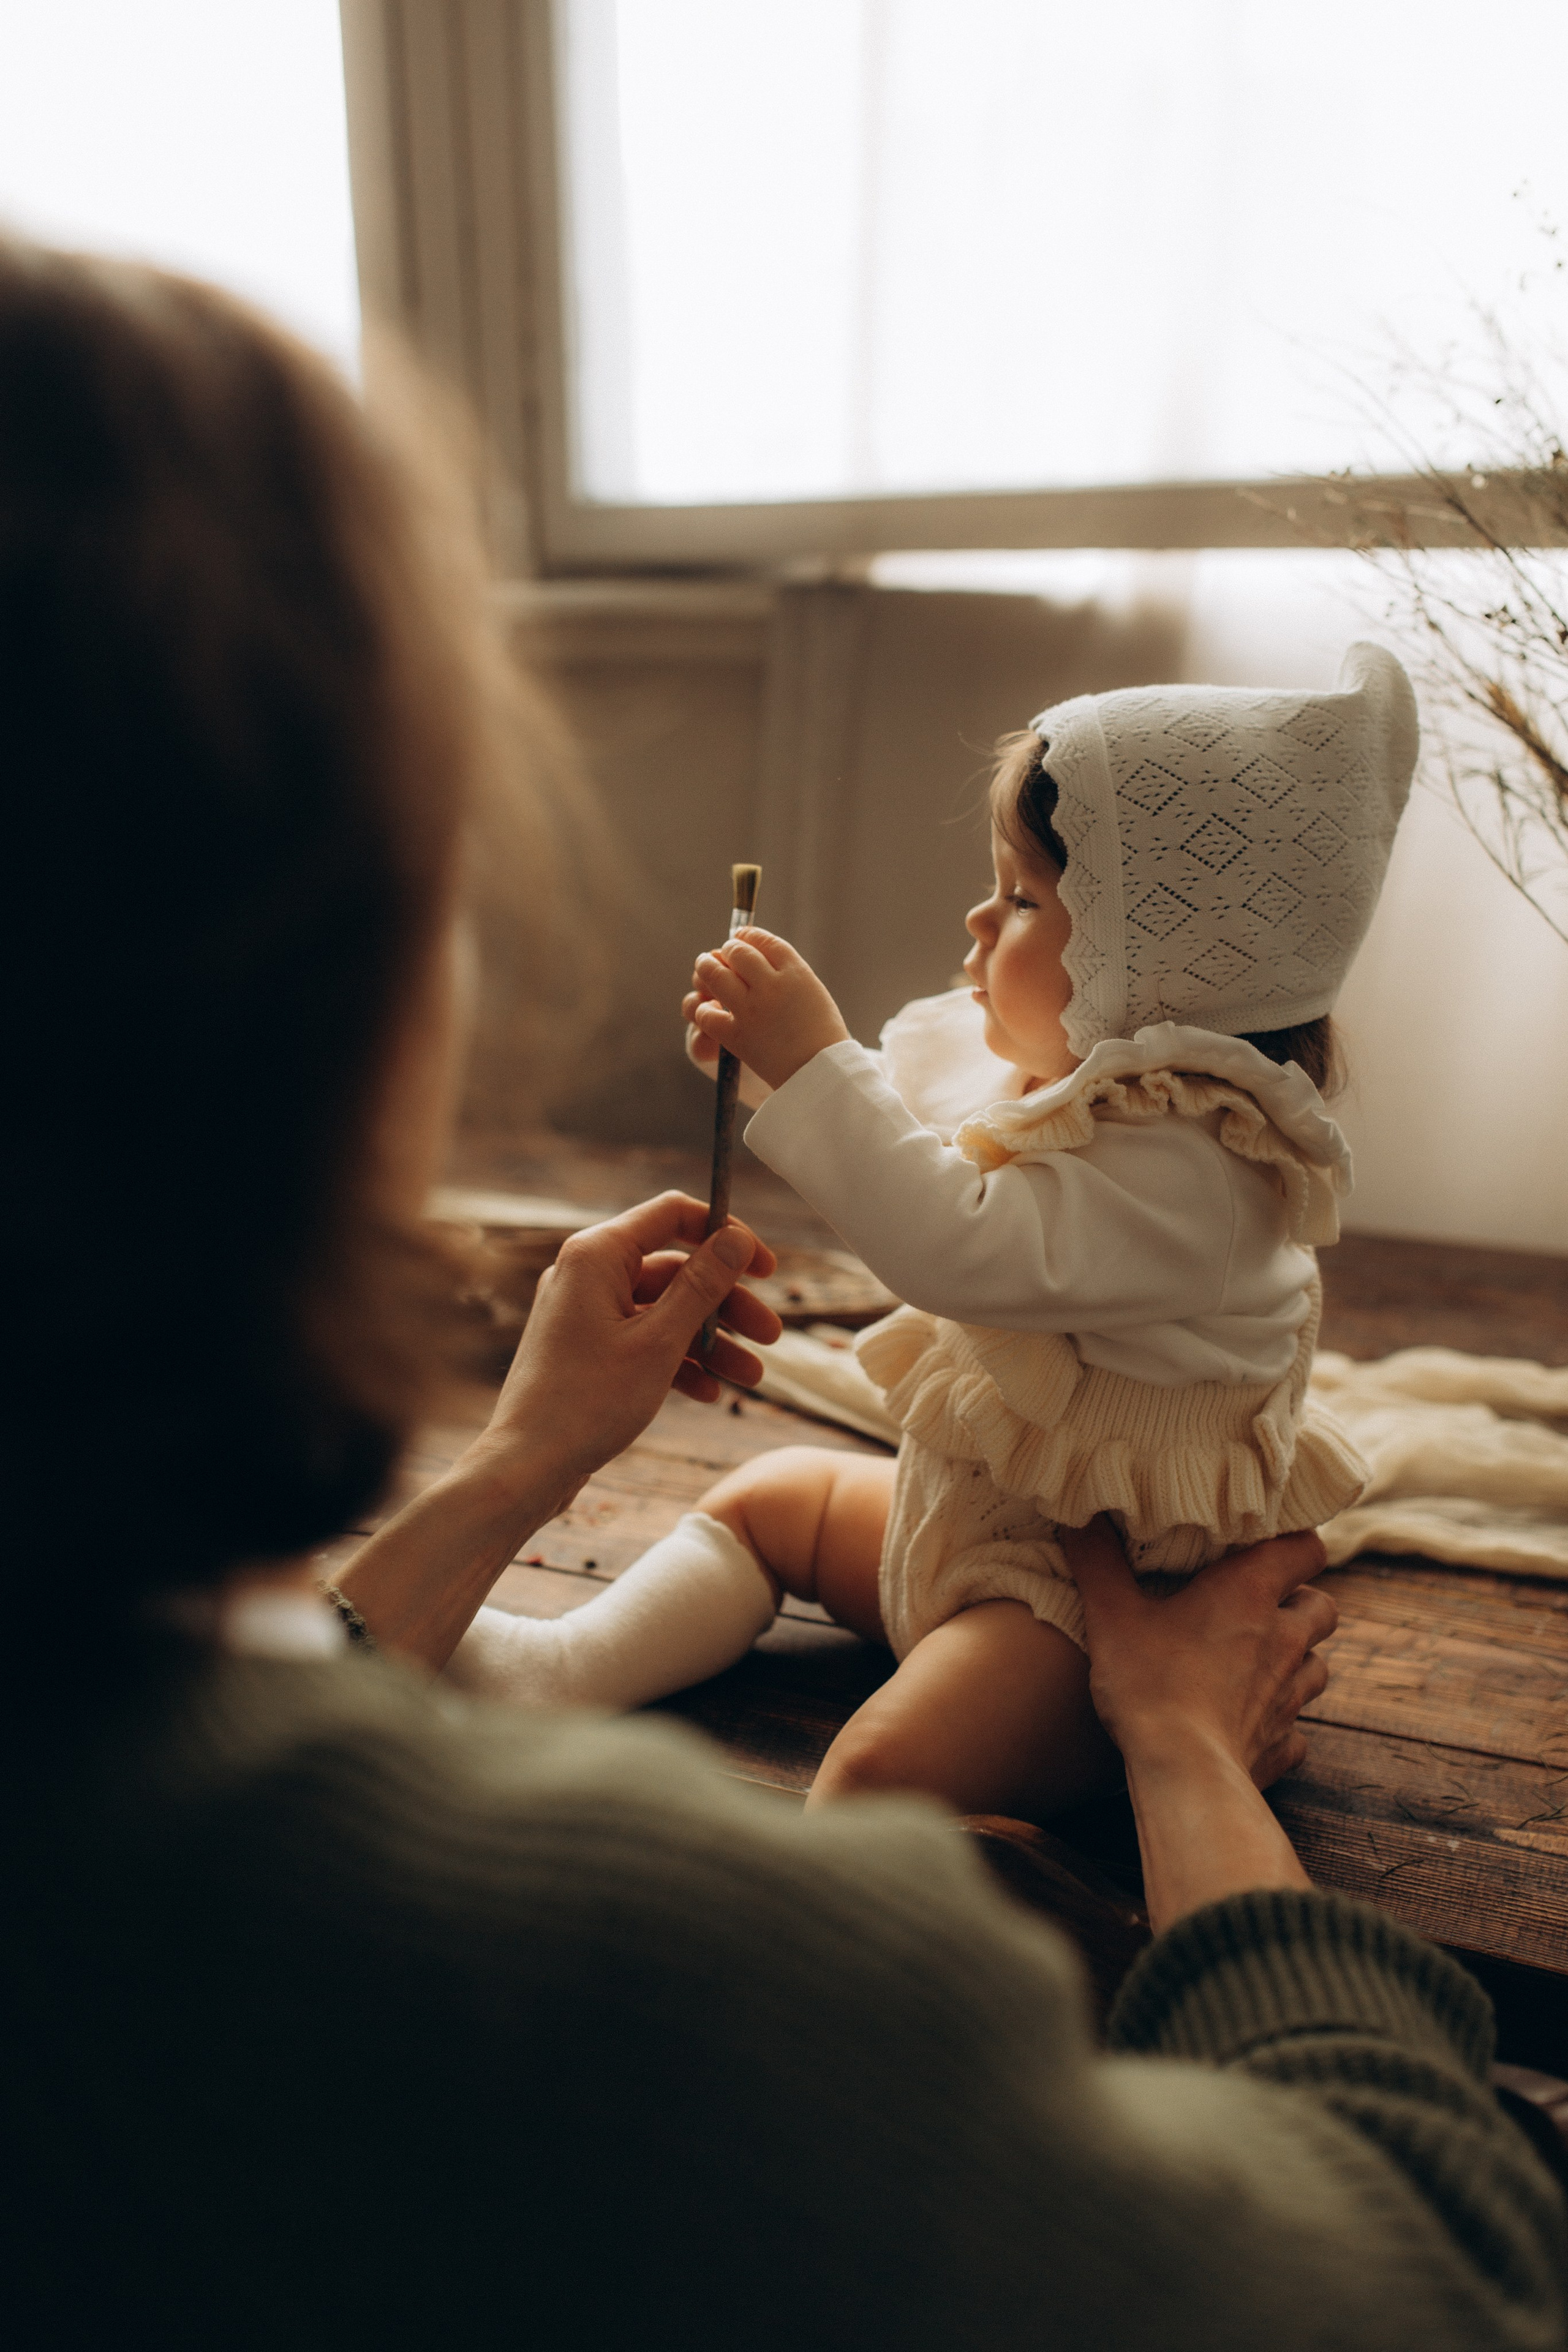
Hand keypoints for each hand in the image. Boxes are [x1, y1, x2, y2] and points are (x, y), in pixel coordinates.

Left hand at [478, 1193, 783, 1499]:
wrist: (526, 1466)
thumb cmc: (585, 1402)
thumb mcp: (659, 1341)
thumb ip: (701, 1285)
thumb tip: (736, 1239)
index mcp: (597, 1255)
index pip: (672, 1215)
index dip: (726, 1235)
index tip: (766, 1268)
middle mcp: (587, 1275)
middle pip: (675, 1270)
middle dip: (728, 1303)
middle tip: (771, 1335)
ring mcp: (584, 1314)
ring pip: (664, 1311)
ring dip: (712, 1341)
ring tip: (753, 1376)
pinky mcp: (586, 1350)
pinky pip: (642, 1341)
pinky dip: (679, 1361)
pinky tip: (711, 1393)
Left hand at [688, 928, 849, 1089]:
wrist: (822, 1073)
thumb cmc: (821, 1033)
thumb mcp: (812, 992)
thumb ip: (787, 973)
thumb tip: (754, 957)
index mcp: (795, 972)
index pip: (765, 941)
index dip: (749, 935)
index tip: (741, 936)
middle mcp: (771, 986)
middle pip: (738, 953)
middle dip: (728, 949)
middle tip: (722, 953)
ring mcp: (752, 1010)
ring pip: (716, 975)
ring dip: (706, 966)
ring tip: (704, 964)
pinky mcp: (737, 1036)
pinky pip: (707, 1015)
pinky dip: (704, 1009)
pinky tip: (709, 1009)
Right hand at [1063, 1518, 1334, 1787]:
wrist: (1182, 1774)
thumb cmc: (1150, 1684)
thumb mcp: (1111, 1614)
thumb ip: (1097, 1559)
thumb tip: (1077, 1514)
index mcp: (1250, 1593)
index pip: (1306, 1548)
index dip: (1293, 1543)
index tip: (1264, 1547)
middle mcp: (1284, 1639)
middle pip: (1322, 1607)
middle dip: (1299, 1604)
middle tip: (1258, 1606)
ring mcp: (1289, 1696)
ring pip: (1317, 1666)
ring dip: (1295, 1660)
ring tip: (1255, 1662)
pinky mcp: (1281, 1744)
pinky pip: (1296, 1729)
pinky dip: (1280, 1723)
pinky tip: (1247, 1723)